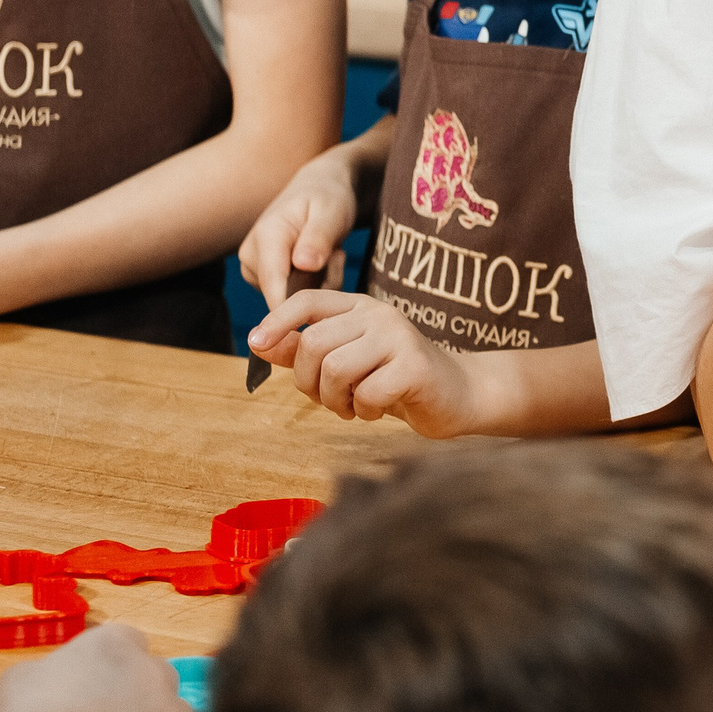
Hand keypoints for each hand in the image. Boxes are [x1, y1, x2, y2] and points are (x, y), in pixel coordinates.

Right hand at [0, 622, 190, 711]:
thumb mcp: (18, 681)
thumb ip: (46, 669)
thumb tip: (52, 679)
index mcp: (115, 640)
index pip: (118, 644)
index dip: (99, 668)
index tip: (82, 690)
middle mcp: (153, 665)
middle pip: (145, 673)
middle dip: (126, 691)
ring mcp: (172, 702)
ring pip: (163, 705)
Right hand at [237, 144, 357, 305]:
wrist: (318, 189)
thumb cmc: (328, 197)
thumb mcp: (332, 211)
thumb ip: (319, 237)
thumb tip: (303, 264)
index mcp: (266, 236)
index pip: (273, 285)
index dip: (293, 309)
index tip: (316, 320)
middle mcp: (251, 255)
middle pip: (284, 297)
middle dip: (317, 288)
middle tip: (338, 256)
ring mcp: (254, 268)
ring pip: (289, 300)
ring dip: (318, 285)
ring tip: (332, 254)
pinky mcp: (262, 277)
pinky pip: (290, 296)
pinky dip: (312, 285)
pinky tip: (322, 263)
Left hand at [248, 290, 477, 435]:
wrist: (457, 394)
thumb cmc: (394, 379)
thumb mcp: (345, 363)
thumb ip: (304, 351)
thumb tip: (259, 341)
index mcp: (359, 308)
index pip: (308, 300)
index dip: (276, 320)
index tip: (255, 343)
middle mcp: (379, 315)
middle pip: (314, 342)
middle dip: (309, 382)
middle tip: (328, 398)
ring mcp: (399, 337)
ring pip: (335, 369)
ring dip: (335, 401)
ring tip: (353, 405)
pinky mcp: (414, 366)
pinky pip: (366, 393)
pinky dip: (364, 411)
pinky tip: (379, 408)